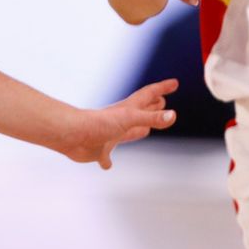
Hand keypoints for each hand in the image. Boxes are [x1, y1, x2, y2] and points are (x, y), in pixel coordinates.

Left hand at [60, 79, 177, 168]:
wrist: (73, 136)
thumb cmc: (99, 123)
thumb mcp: (130, 119)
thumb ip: (152, 118)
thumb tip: (173, 116)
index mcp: (129, 109)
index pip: (150, 95)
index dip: (163, 88)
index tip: (174, 83)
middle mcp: (121, 120)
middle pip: (142, 110)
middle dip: (153, 106)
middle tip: (162, 101)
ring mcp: (111, 134)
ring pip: (128, 131)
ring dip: (138, 130)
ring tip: (146, 130)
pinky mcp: (100, 150)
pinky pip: (107, 155)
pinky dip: (108, 160)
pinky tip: (107, 165)